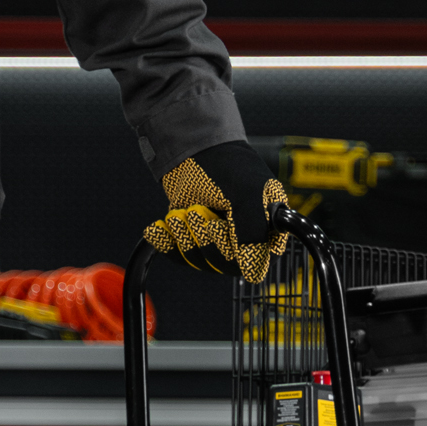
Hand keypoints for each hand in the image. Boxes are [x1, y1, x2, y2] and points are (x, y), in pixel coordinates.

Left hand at [143, 140, 288, 282]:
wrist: (195, 151)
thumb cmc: (227, 167)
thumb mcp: (245, 195)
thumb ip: (252, 232)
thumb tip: (253, 274)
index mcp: (269, 232)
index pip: (256, 264)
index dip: (233, 250)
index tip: (217, 225)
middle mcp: (246, 243)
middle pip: (224, 265)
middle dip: (204, 239)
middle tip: (196, 211)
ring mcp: (220, 244)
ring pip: (201, 262)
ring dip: (184, 237)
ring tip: (179, 213)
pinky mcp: (196, 241)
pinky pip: (181, 256)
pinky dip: (167, 242)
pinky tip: (157, 229)